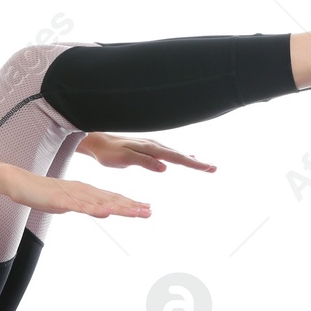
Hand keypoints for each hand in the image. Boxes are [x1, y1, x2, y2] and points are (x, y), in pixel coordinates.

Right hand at [7, 170, 151, 218]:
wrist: (21, 183)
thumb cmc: (43, 193)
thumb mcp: (68, 202)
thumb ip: (83, 205)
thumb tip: (98, 210)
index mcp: (86, 191)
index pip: (112, 197)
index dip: (130, 203)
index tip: (146, 208)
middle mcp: (84, 191)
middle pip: (111, 199)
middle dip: (131, 206)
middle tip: (150, 211)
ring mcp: (73, 195)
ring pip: (100, 202)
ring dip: (120, 207)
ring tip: (135, 212)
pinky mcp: (61, 201)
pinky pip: (80, 206)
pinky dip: (94, 209)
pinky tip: (106, 212)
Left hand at [78, 132, 215, 172]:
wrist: (98, 142)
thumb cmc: (109, 152)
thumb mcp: (125, 159)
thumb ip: (144, 162)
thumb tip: (165, 167)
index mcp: (151, 148)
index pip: (176, 158)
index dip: (193, 163)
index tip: (207, 168)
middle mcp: (154, 145)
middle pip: (180, 155)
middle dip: (197, 162)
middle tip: (213, 168)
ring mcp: (152, 146)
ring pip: (176, 154)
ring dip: (191, 160)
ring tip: (205, 165)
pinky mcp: (148, 149)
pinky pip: (169, 153)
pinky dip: (180, 156)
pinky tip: (186, 157)